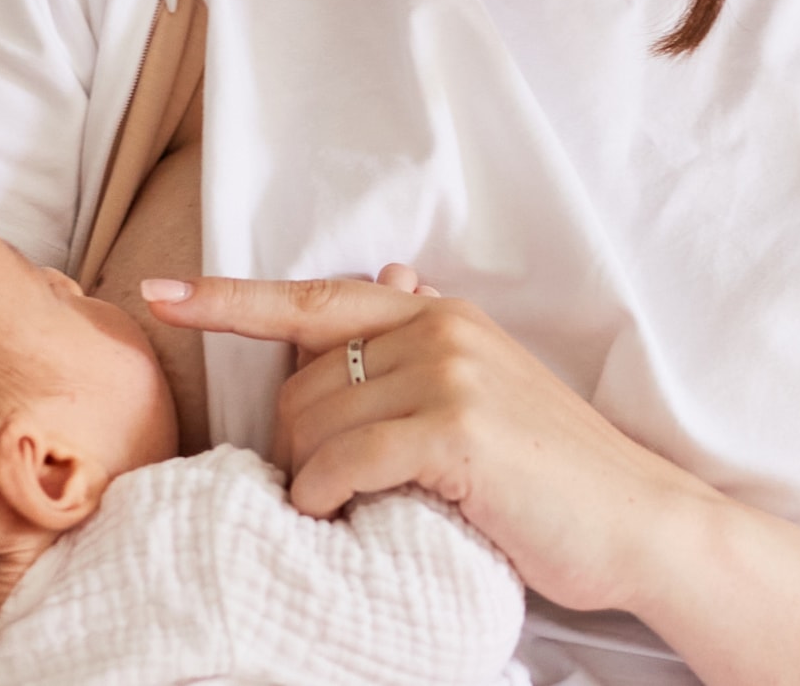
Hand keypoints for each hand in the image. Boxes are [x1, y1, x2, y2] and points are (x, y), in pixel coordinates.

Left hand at [142, 269, 720, 611]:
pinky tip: (346, 516)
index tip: (161, 297)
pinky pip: (345, 461)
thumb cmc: (555, 473)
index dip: (231, 300)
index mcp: (441, 315)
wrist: (638, 523)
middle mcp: (440, 328)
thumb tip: (390, 277)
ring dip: (312, 479)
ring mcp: (450, 374)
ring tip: (352, 511)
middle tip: (333, 493)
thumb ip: (430, 339)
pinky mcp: (455, 428)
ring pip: (315, 423)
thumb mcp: (492, 387)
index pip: (315, 298)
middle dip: (296, 445)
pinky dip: (329, 495)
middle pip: (302, 383)